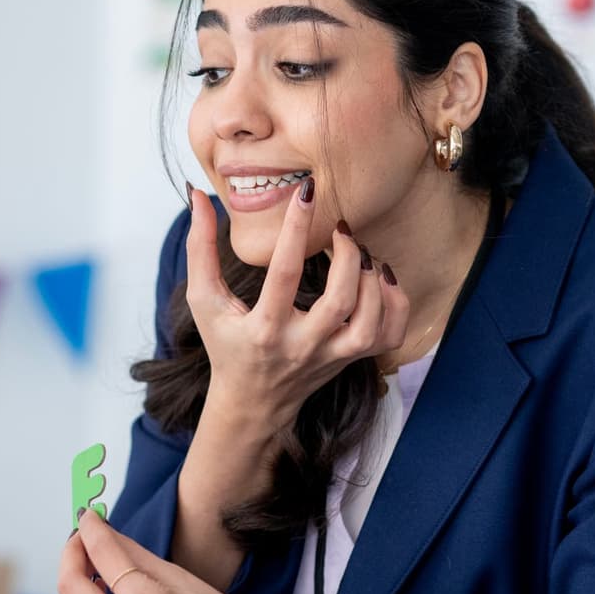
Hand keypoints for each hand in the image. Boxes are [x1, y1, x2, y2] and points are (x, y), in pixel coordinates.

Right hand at [186, 185, 408, 422]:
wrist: (253, 402)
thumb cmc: (226, 344)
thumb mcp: (203, 300)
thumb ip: (200, 248)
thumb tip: (199, 195)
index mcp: (263, 330)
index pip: (283, 275)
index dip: (295, 229)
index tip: (305, 191)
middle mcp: (301, 346)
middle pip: (339, 301)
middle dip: (347, 256)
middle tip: (341, 226)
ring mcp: (331, 356)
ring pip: (369, 321)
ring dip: (371, 278)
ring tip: (359, 251)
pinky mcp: (351, 360)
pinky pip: (388, 336)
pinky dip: (395, 304)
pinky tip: (380, 278)